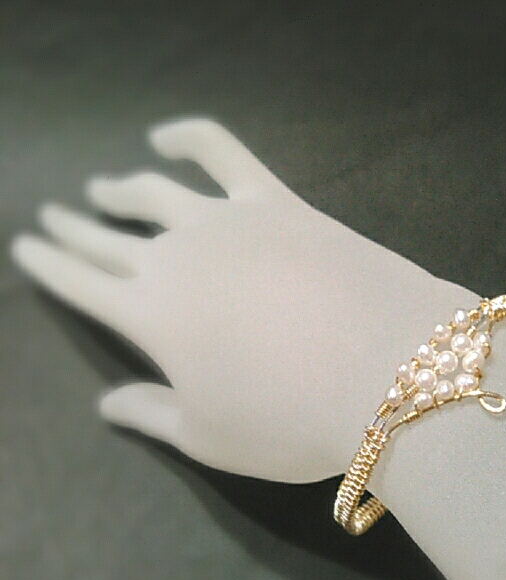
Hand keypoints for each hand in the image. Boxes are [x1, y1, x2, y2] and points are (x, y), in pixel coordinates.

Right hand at [12, 118, 475, 481]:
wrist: (387, 371)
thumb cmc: (291, 419)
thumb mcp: (210, 436)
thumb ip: (150, 414)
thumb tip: (105, 405)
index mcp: (148, 315)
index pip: (79, 282)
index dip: (49, 264)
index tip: (27, 247)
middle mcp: (175, 256)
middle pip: (107, 234)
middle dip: (74, 226)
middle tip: (54, 215)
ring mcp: (227, 220)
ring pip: (154, 191)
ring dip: (120, 187)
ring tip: (102, 187)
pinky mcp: (277, 200)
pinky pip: (224, 152)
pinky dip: (190, 136)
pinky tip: (169, 137)